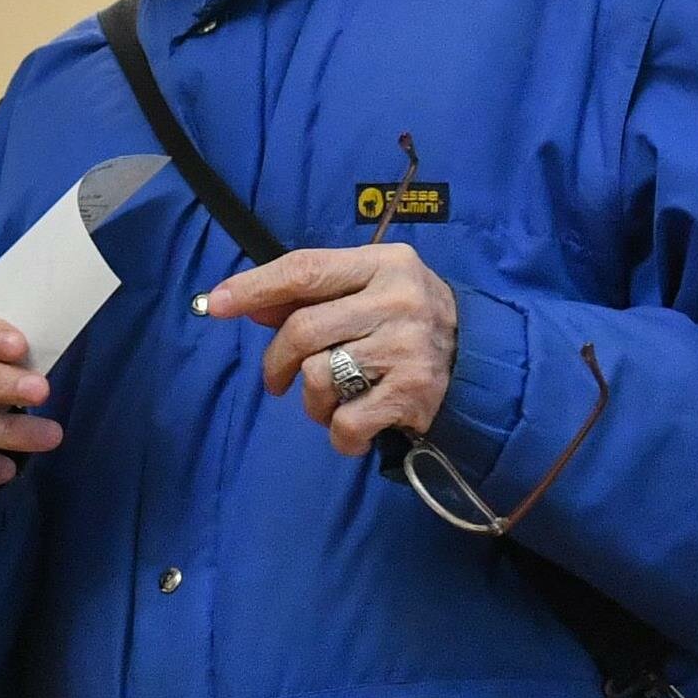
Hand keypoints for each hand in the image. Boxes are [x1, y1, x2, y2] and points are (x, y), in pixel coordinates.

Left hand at [198, 245, 460, 457]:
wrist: (483, 368)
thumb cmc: (408, 326)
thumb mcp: (370, 293)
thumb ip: (312, 296)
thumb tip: (245, 303)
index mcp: (384, 263)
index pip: (305, 269)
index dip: (255, 287)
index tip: (215, 304)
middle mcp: (398, 298)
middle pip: (302, 330)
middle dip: (277, 364)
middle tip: (280, 380)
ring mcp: (408, 346)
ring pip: (317, 377)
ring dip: (312, 402)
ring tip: (334, 401)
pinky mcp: (413, 393)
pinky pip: (344, 421)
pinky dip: (340, 434)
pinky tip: (359, 425)